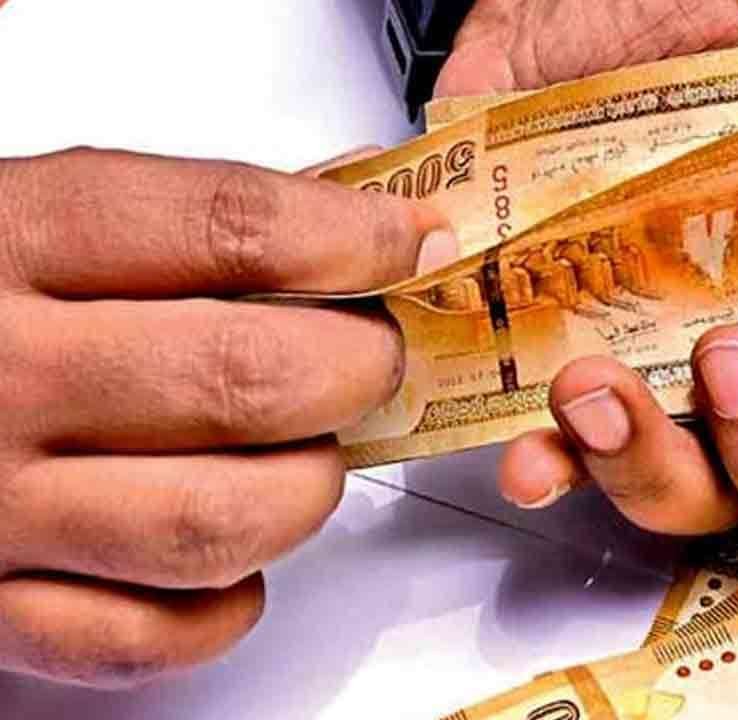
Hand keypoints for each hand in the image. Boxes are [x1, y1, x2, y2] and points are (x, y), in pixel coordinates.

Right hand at [0, 148, 453, 687]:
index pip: (232, 229)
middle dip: (355, 369)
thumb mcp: (39, 214)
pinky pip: (146, 638)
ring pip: (216, 522)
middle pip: (247, 380)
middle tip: (370, 358)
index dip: (353, 238)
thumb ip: (193, 214)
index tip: (407, 244)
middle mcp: (1, 376)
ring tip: (307, 456)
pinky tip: (232, 556)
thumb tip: (358, 208)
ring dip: (304, 490)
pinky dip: (222, 607)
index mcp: (12, 243)